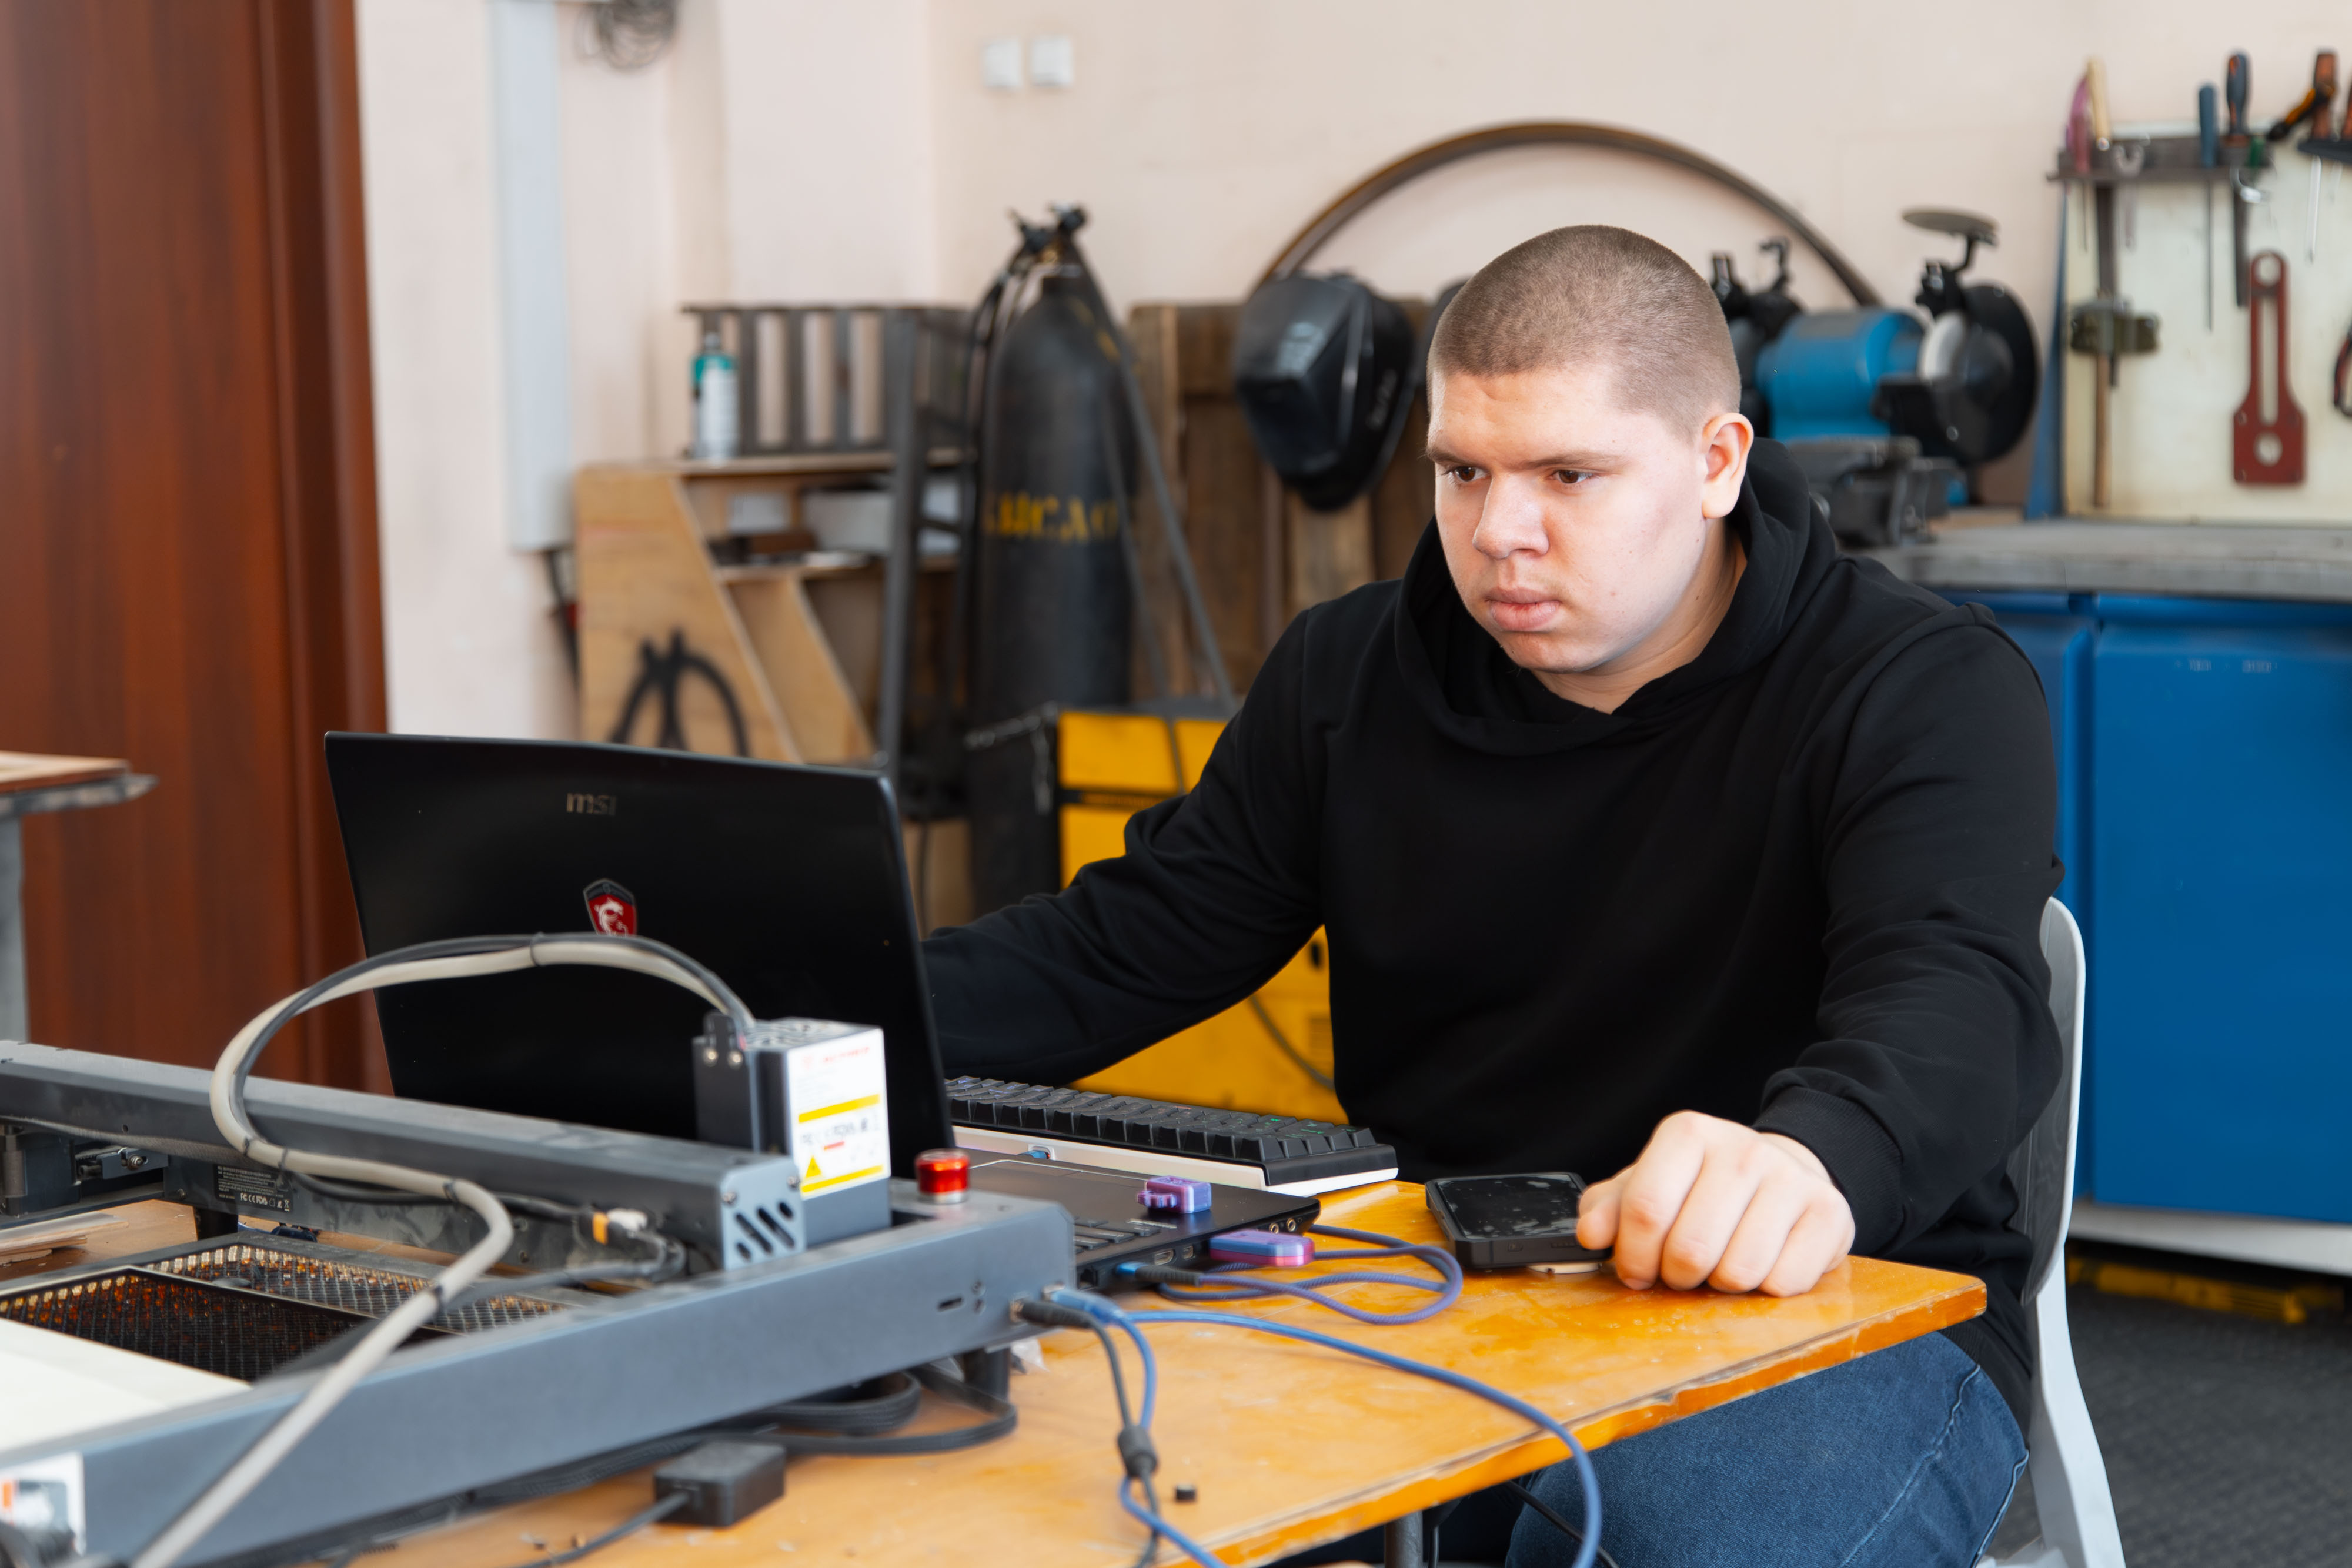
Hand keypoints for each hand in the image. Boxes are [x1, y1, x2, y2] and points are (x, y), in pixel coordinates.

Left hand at [1576, 1111, 1854, 1295]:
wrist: (1784, 1174)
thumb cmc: (1703, 1187)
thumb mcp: (1649, 1185)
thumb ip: (1608, 1207)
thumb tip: (1591, 1235)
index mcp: (1688, 1134)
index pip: (1645, 1209)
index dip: (1633, 1256)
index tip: (1636, 1270)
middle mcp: (1741, 1149)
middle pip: (1689, 1249)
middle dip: (1676, 1276)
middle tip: (1681, 1271)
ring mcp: (1790, 1179)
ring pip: (1737, 1272)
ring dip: (1720, 1285)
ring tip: (1721, 1263)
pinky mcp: (1830, 1213)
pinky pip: (1783, 1283)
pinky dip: (1766, 1289)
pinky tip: (1763, 1262)